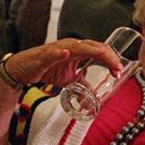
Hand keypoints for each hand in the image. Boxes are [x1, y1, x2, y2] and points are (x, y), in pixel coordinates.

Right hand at [4, 38, 122, 88]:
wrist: (24, 69)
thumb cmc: (48, 68)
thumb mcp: (70, 79)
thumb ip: (83, 84)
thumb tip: (95, 99)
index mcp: (79, 50)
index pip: (100, 50)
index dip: (111, 59)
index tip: (119, 71)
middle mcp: (72, 46)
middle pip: (94, 46)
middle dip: (108, 56)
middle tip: (117, 67)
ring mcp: (58, 49)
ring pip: (78, 46)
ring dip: (91, 51)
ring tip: (103, 55)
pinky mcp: (44, 55)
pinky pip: (53, 53)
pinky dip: (60, 53)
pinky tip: (67, 53)